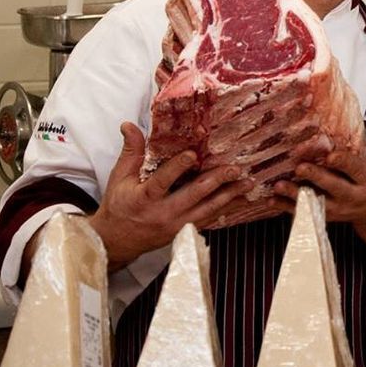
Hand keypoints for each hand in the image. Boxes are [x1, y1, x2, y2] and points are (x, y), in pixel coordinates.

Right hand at [86, 121, 248, 269]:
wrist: (118, 241)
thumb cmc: (119, 205)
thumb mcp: (120, 177)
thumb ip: (131, 151)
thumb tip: (129, 125)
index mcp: (144, 198)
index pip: (162, 182)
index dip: (177, 168)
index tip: (193, 154)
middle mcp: (162, 213)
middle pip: (193, 196)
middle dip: (215, 181)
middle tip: (234, 169)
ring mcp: (176, 225)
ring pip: (207, 210)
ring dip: (229, 196)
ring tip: (247, 183)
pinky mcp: (185, 232)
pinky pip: (209, 220)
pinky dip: (226, 210)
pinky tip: (240, 200)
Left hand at [283, 110, 365, 281]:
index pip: (355, 169)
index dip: (342, 163)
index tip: (329, 154)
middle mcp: (353, 196)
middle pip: (333, 188)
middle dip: (317, 178)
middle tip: (299, 167)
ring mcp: (338, 208)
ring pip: (316, 203)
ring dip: (296, 196)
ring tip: (279, 185)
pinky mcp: (325, 216)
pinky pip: (305, 213)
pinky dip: (288, 208)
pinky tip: (272, 198)